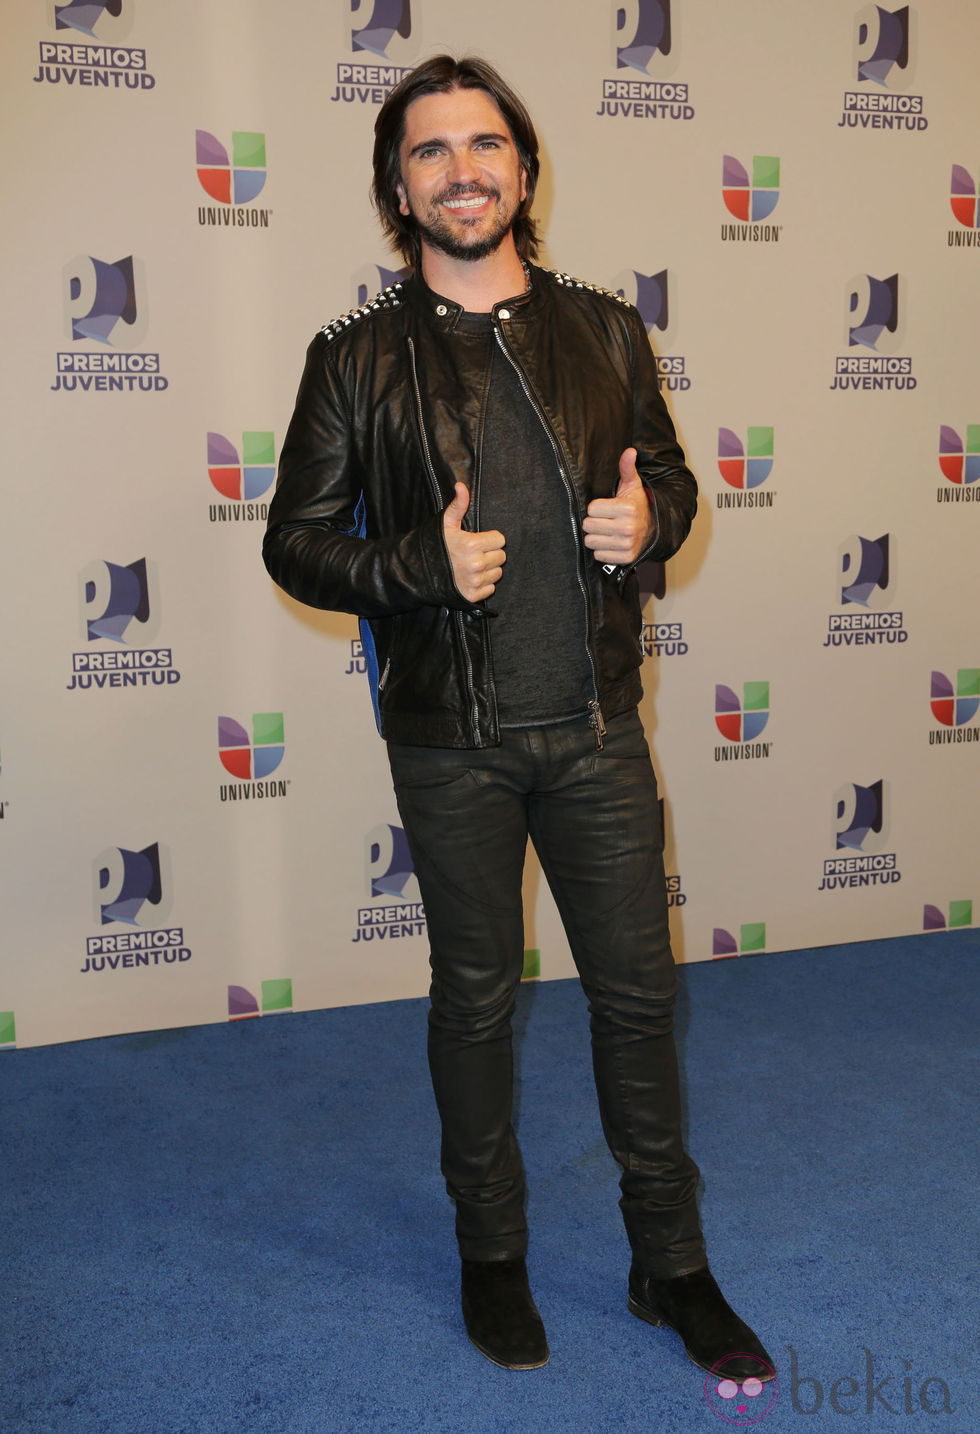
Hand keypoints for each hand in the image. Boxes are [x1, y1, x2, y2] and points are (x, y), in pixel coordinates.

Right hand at [442, 482, 505, 602]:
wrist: (417, 574)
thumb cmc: (433, 546)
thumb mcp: (445, 523)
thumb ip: (458, 505)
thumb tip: (461, 485)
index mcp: (472, 544)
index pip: (500, 540)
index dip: (489, 539)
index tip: (477, 541)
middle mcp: (476, 564)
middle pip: (501, 557)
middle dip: (490, 554)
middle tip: (473, 554)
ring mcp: (475, 582)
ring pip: (497, 573)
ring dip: (488, 570)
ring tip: (470, 566)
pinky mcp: (473, 596)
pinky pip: (490, 589)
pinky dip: (483, 585)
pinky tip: (469, 579)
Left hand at [582, 448, 655, 565]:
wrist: (654, 529)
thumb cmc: (638, 505)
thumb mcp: (632, 485)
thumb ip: (626, 468)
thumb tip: (629, 451)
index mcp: (627, 509)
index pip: (591, 509)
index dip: (596, 508)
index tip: (606, 508)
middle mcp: (627, 528)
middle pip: (588, 526)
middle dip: (594, 522)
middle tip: (605, 520)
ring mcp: (627, 544)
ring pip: (591, 542)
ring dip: (596, 537)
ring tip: (607, 531)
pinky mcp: (625, 558)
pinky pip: (598, 555)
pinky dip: (602, 551)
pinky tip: (611, 543)